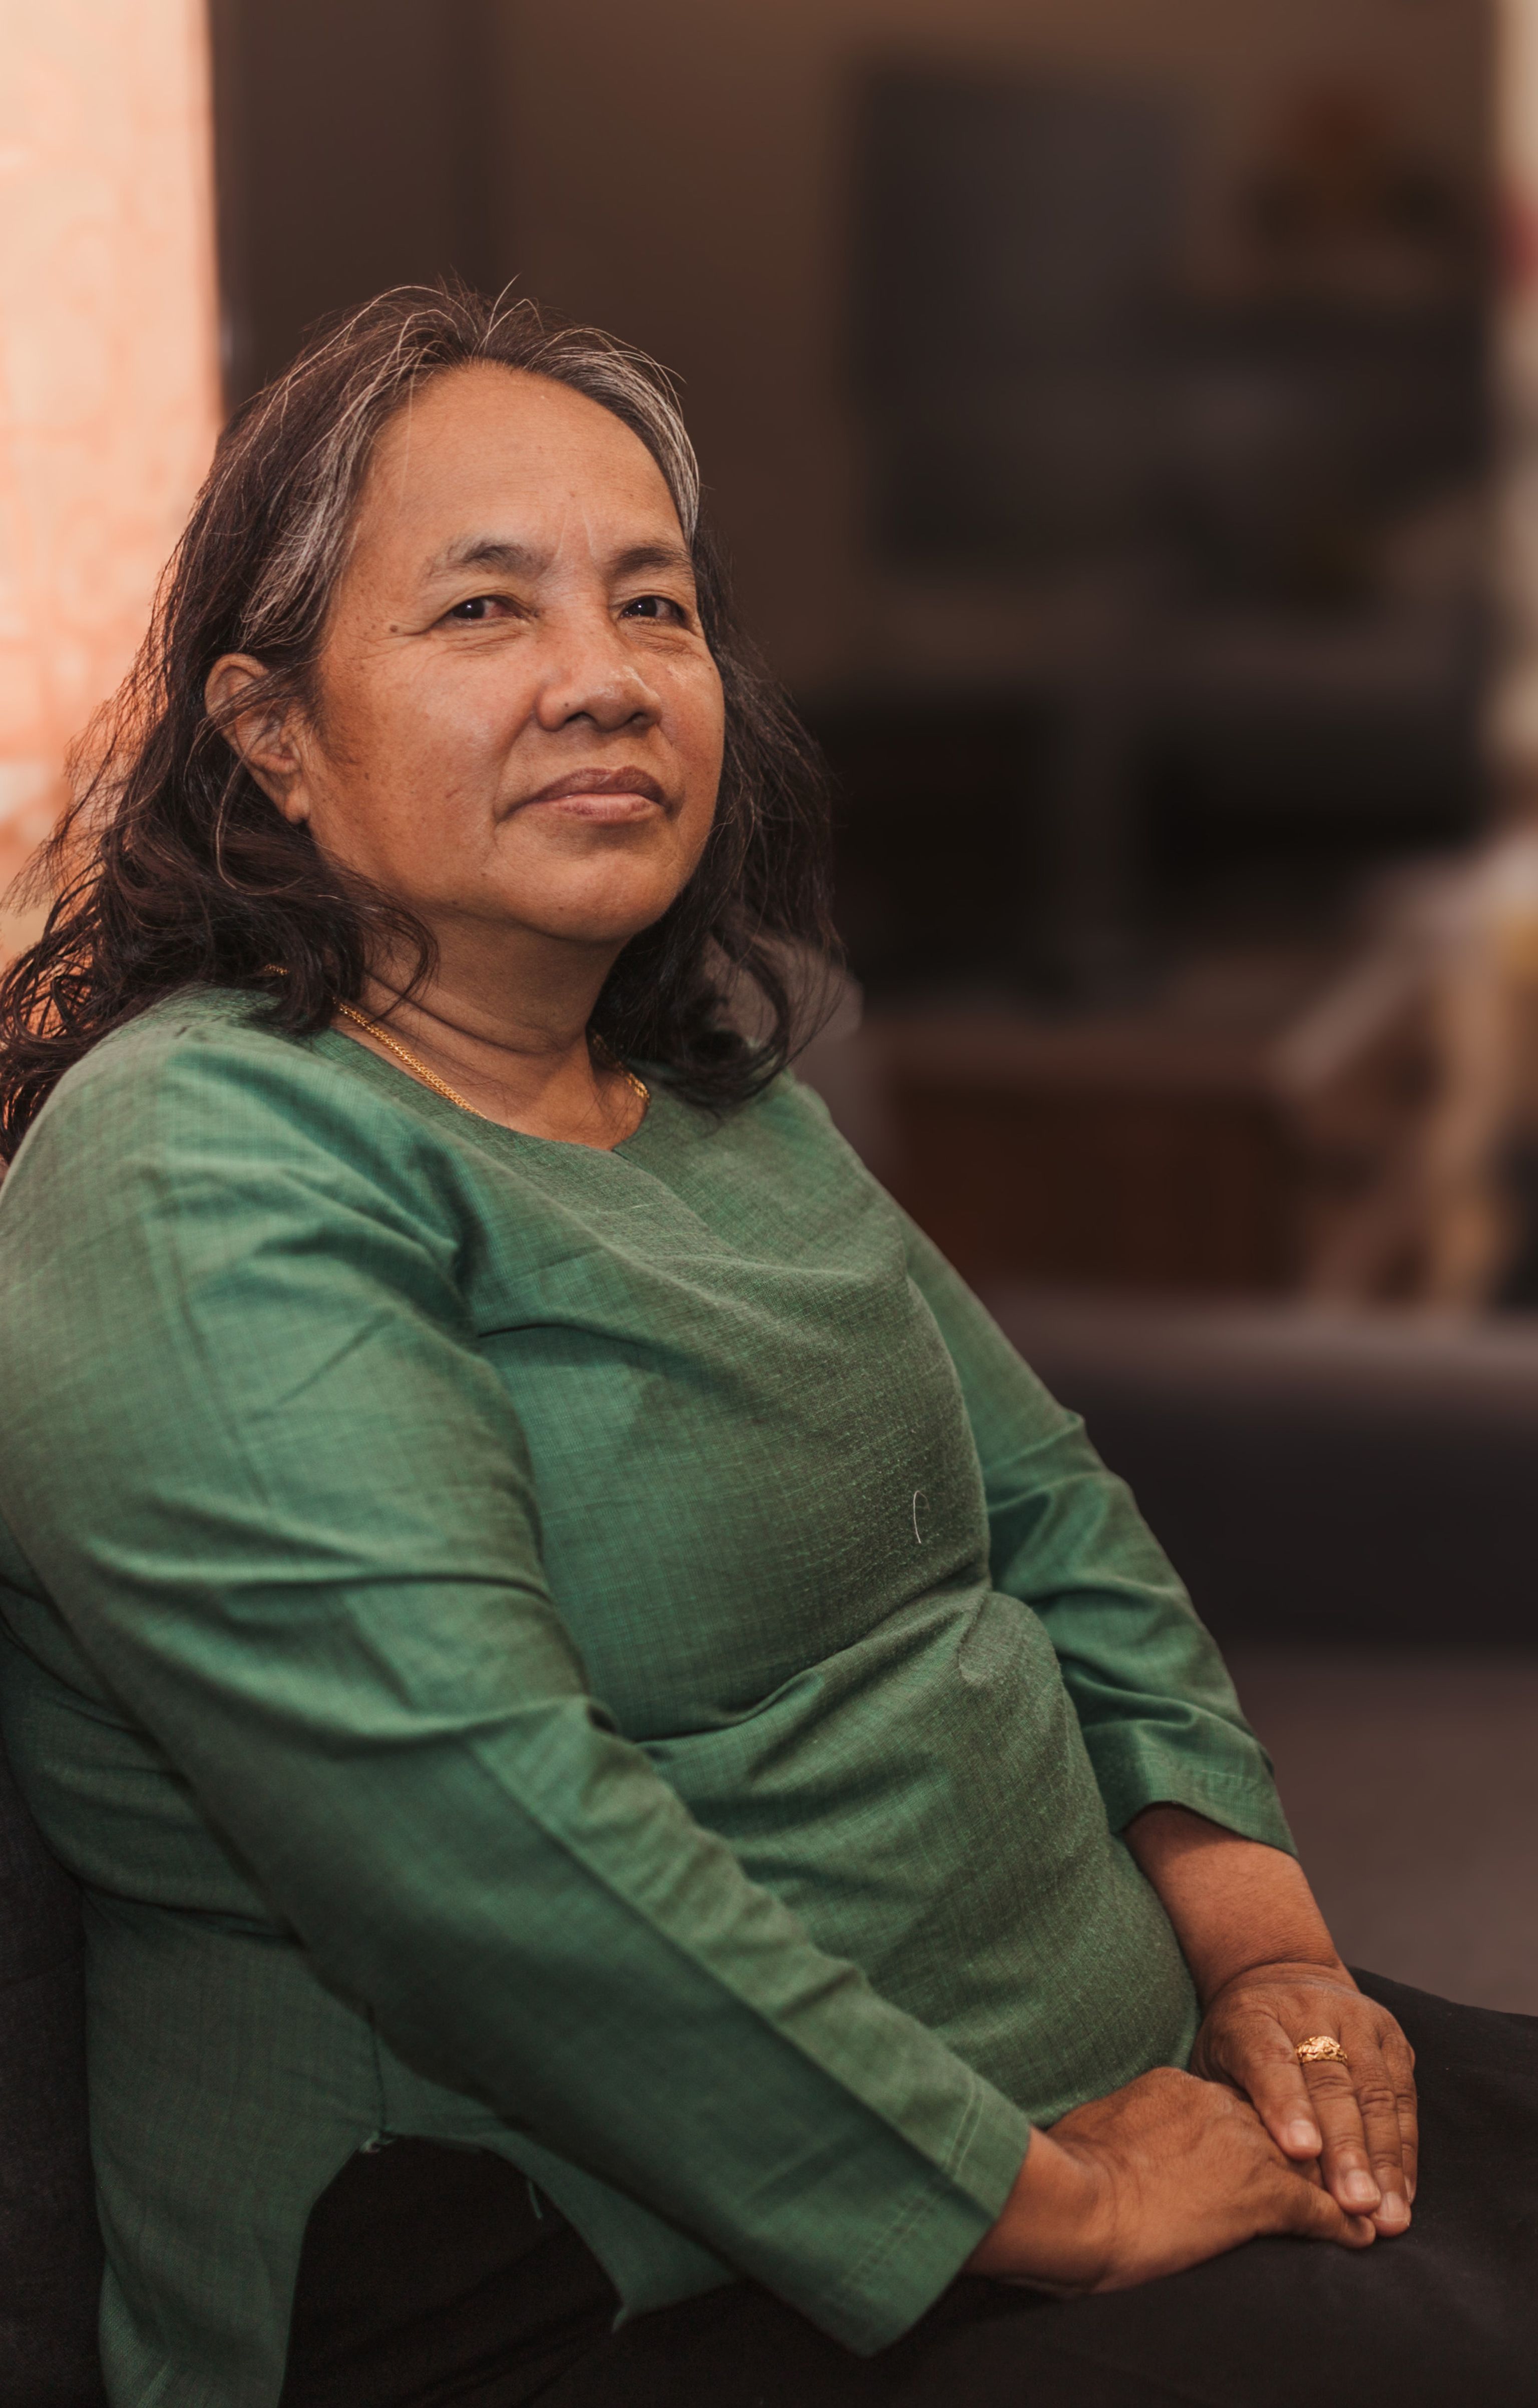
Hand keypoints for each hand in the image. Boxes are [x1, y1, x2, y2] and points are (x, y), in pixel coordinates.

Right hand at [965, 2064, 1373, 2293]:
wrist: (1079, 2201)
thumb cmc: (1068, 2173)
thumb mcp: (1094, 2130)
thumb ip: (1121, 2129)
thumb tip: (1112, 2142)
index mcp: (1177, 2088)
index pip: (1230, 2104)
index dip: (1249, 2129)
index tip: (1258, 2148)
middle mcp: (1219, 2106)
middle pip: (1277, 2124)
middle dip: (1306, 2150)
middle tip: (1332, 2172)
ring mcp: (1246, 2147)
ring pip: (1308, 2162)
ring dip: (1337, 2186)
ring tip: (1362, 2205)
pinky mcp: (1261, 2195)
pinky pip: (1317, 2210)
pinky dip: (1343, 2225)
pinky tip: (1360, 2237)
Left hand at [1192, 1960, 1416, 2236]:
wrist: (1279, 1978)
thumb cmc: (1238, 2041)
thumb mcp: (1215, 2062)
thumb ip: (1231, 2106)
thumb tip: (1249, 2169)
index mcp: (1252, 2016)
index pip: (1269, 2059)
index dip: (1286, 2104)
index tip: (1301, 2151)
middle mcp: (1309, 2010)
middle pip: (1330, 2083)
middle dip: (1345, 2148)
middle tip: (1355, 2205)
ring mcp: (1356, 2018)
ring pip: (1374, 2093)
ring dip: (1384, 2160)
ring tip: (1387, 2216)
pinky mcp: (1392, 2035)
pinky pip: (1403, 2097)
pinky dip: (1404, 2150)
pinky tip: (1402, 2193)